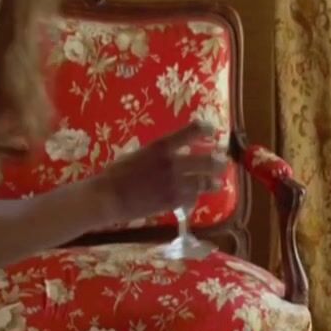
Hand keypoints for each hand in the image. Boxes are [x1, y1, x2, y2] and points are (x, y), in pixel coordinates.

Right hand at [90, 121, 228, 225]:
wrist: (107, 197)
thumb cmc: (116, 174)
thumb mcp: (138, 155)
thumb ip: (158, 155)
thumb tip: (172, 156)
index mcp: (160, 147)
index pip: (191, 131)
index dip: (205, 129)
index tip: (212, 130)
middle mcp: (172, 163)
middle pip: (207, 161)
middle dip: (219, 162)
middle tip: (224, 163)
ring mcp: (175, 183)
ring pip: (203, 182)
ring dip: (213, 183)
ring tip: (217, 184)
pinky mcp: (173, 201)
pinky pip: (191, 198)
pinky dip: (194, 198)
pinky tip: (195, 198)